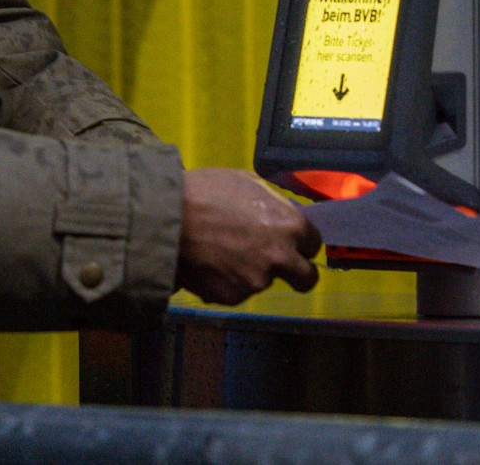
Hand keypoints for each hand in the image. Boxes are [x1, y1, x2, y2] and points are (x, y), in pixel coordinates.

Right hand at [175, 168, 321, 304]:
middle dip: (297, 273)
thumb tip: (284, 215)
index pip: (314, 244)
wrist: (165, 218)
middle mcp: (280, 257)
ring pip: (264, 281)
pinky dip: (228, 281)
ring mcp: (256, 281)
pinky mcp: (232, 297)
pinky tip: (210, 264)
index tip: (289, 241)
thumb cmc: (206, 191)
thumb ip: (275, 204)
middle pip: (306, 278)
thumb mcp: (249, 183)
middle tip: (277, 263)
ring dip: (252, 272)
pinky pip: (237, 290)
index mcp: (291, 225)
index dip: (301, 242)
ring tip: (223, 252)